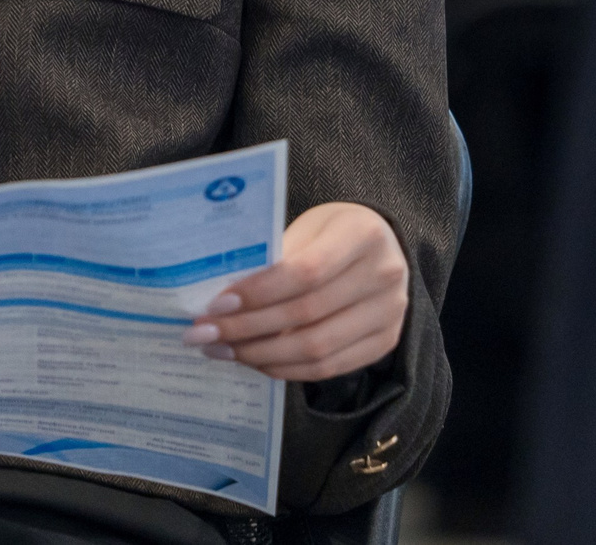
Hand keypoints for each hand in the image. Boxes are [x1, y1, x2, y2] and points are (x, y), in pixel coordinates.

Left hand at [185, 202, 409, 382]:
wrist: (380, 248)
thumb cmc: (331, 232)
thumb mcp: (306, 228)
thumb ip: (273, 258)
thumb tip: (220, 298)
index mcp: (362, 234)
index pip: (305, 272)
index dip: (258, 292)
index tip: (217, 305)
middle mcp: (384, 276)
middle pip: (307, 314)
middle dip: (248, 328)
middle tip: (205, 334)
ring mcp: (390, 314)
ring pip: (317, 348)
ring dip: (261, 354)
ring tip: (222, 350)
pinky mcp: (385, 343)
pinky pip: (329, 367)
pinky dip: (286, 368)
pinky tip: (254, 360)